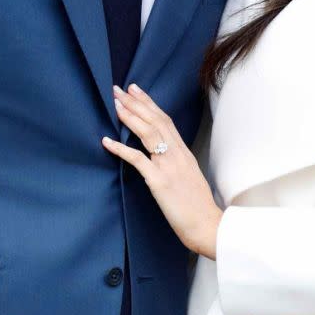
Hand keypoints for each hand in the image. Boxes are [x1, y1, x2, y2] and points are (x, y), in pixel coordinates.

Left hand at [103, 84, 221, 257]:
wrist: (207, 225)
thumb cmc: (198, 206)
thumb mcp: (190, 177)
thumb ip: (177, 163)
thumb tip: (162, 157)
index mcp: (184, 152)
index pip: (165, 120)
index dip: (149, 103)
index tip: (135, 90)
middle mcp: (177, 154)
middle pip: (155, 121)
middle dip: (136, 103)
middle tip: (118, 90)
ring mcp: (168, 166)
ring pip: (148, 133)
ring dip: (129, 117)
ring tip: (115, 105)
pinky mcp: (159, 181)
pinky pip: (137, 160)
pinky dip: (121, 148)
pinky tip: (107, 141)